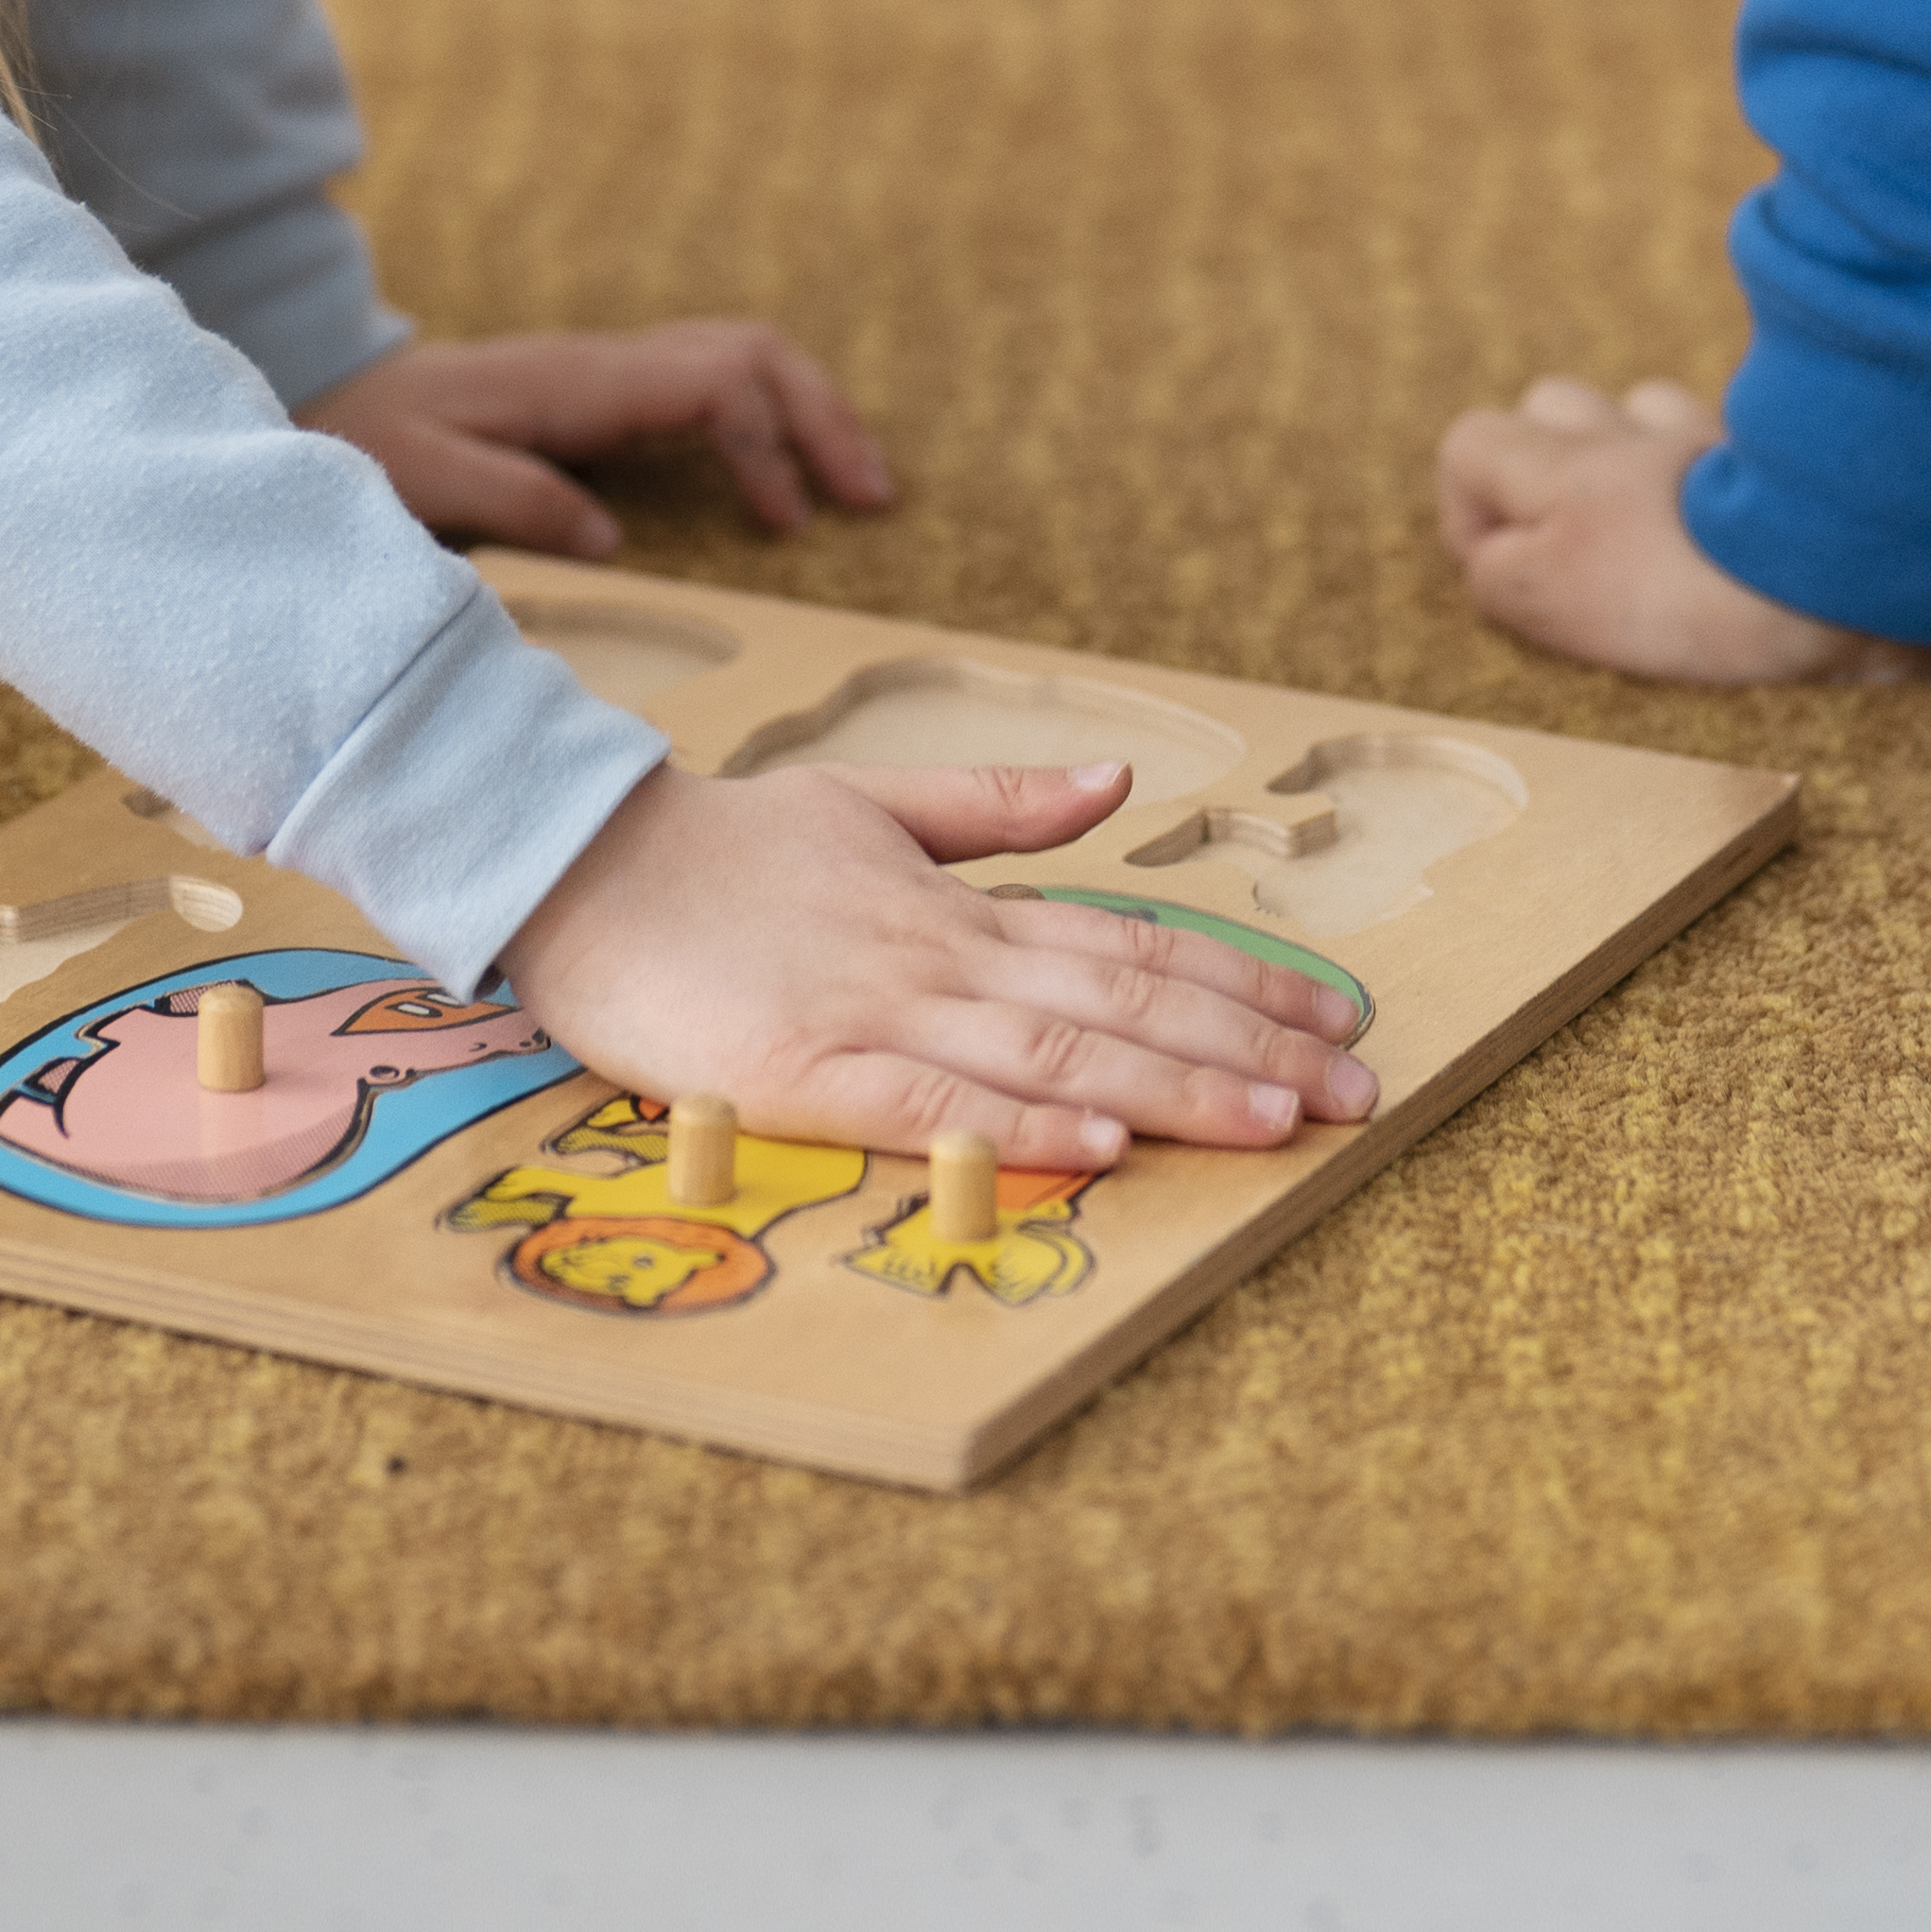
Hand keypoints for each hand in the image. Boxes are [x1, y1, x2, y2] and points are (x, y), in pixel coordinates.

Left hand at [303, 318, 893, 557]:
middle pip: (753, 351)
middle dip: (824, 417)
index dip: (767, 448)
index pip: (713, 383)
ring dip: (809, 410)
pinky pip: (713, 377)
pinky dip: (769, 413)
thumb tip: (611, 538)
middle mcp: (605, 363)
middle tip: (872, 498)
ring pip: (743, 353)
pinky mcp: (606, 388)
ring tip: (856, 485)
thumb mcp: (421, 480)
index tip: (788, 526)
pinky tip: (785, 468)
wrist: (332, 394)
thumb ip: (512, 501)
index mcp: (575, 384)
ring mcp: (610, 369)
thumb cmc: (370, 440)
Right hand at [496, 758, 1376, 1165]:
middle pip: (1122, 1003)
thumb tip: (1118, 784)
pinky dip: (1020, 1127)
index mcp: (955, 903)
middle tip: (1356, 1091)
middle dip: (1249, 1049)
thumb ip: (994, 805)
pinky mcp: (803, 1074)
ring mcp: (874, 1016)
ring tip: (1274, 1121)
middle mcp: (938, 957)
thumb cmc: (719, 846)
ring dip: (1172, 1091)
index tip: (1337, 1019)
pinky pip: (929, 1106)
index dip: (1242, 983)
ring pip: (1052, 1056)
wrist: (574, 861)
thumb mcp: (868, 800)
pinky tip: (1098, 1147)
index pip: (1132, 944)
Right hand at [1431, 374, 1909, 683]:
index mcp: (1559, 467)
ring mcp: (1701, 436)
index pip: (1468, 445)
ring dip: (1633, 453)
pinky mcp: (1772, 456)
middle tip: (1577, 543)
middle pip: (1552, 407)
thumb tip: (1489, 557)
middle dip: (1547, 464)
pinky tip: (1732, 520)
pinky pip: (1721, 440)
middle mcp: (1623, 433)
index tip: (1505, 572)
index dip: (1471, 511)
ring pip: (1641, 412)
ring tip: (1657, 527)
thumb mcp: (1548, 598)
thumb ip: (1497, 572)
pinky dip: (1712, 469)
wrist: (1826, 568)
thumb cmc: (1680, 593)